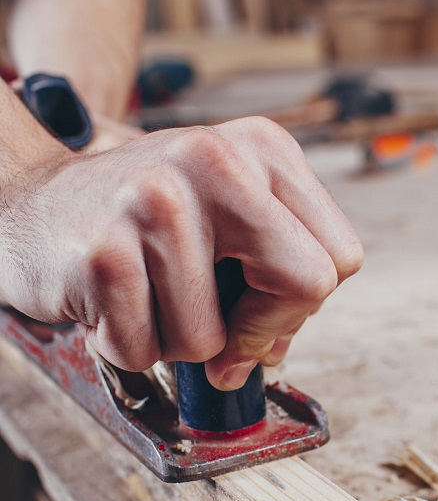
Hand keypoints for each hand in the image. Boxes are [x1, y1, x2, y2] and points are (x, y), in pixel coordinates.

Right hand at [0, 118, 362, 389]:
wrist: (32, 201)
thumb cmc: (143, 224)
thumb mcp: (227, 223)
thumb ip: (272, 276)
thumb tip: (275, 350)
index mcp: (263, 150)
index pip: (340, 257)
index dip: (301, 305)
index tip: (260, 313)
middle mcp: (217, 161)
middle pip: (308, 284)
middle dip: (262, 331)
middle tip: (223, 338)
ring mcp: (158, 200)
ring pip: (212, 338)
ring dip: (176, 342)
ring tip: (147, 298)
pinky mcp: (105, 249)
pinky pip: (146, 350)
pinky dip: (129, 346)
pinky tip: (111, 303)